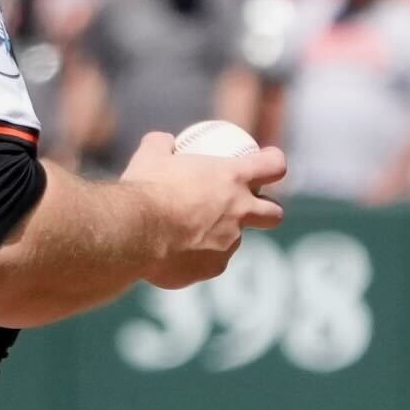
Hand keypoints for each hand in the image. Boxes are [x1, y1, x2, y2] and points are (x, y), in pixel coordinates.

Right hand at [117, 139, 288, 289]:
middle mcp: (239, 212)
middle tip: (245, 209)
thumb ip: (162, 144)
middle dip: (267, 212)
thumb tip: (164, 141)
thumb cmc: (146, 189)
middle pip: (274, 214)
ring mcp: (228, 244)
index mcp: (232, 178)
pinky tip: (173, 255)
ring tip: (191, 235)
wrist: (134, 231)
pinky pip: (208, 264)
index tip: (267, 164)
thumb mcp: (150, 155)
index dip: (274, 164)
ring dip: (222, 238)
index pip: (273, 166)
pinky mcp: (212, 268)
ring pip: (234, 243)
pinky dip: (195, 259)